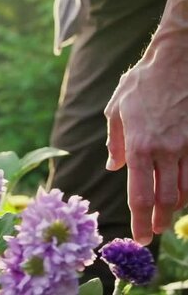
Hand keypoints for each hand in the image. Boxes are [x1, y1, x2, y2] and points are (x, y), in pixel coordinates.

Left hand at [105, 33, 187, 244]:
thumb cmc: (141, 83)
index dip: (140, 220)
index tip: (139, 236)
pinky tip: (182, 193)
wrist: (176, 59)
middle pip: (166, 200)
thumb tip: (114, 167)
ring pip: (186, 190)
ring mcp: (187, 145)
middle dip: (159, 220)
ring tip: (166, 215)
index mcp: (139, 146)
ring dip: (176, 207)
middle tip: (152, 231)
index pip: (140, 194)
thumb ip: (115, 142)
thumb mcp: (116, 109)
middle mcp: (164, 151)